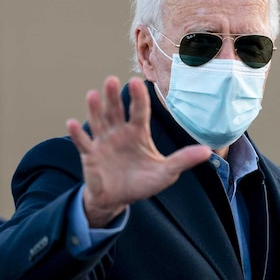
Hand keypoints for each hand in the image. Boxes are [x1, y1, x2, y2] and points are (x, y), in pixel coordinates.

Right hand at [67, 76, 211, 227]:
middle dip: (113, 97)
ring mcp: (103, 143)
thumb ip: (183, 160)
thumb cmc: (142, 182)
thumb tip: (207, 152)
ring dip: (94, 109)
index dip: (138, 98)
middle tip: (111, 80)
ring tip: (92, 95)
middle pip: (115, 111)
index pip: (138, 111)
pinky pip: (83, 143)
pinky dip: (77, 134)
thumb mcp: (166, 172)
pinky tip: (71, 123)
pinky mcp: (90, 156)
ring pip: (98, 122)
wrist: (118, 199)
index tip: (137, 82)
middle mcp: (119, 133)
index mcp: (138, 133)